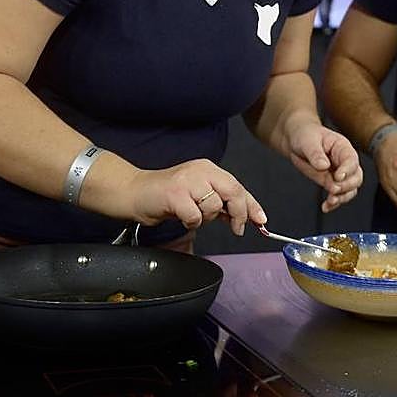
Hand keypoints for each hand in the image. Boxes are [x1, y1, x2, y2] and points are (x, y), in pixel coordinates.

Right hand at [128, 158, 265, 235]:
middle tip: (236, 228)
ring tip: (193, 215)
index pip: (238, 186)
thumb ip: (220, 203)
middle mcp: (200, 170)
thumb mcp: (198, 196)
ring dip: (207, 218)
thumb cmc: (167, 196)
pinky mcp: (175, 194)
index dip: (252, 204)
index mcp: (208, 168)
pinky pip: (195, 217)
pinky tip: (181, 217)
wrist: (135, 192)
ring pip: (214, 207)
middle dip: (239, 213)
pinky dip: (191, 223)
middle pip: (233, 192)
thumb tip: (243, 217)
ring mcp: (187, 181)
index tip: (261, 220)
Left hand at [284, 120, 362, 211]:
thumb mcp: (308, 141)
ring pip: (350, 189)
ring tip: (330, 201)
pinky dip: (333, 203)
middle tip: (333, 190)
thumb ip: (315, 153)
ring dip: (342, 197)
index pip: (351, 160)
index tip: (337, 177)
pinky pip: (338, 195)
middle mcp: (345, 162)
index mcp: (342, 147)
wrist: (296, 141)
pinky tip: (326, 207)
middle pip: (356, 177)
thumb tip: (324, 166)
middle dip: (346, 186)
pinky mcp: (332, 183)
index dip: (347, 170)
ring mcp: (340, 174)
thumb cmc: (305, 135)